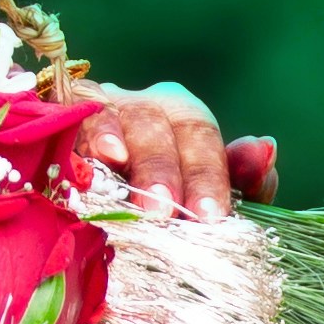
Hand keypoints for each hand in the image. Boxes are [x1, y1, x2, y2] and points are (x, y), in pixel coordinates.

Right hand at [82, 81, 260, 217]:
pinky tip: (95, 155)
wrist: (81, 194)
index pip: (201, 137)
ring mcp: (98, 109)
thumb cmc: (157, 196)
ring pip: (116, 114)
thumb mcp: (202, 193)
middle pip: (159, 125)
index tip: (213, 217)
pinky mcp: (58, 117)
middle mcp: (142, 106)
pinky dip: (86, 132)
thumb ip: (240, 178)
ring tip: (125, 182)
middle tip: (164, 213)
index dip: (208, 175)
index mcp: (182, 119)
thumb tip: (265, 150)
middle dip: (164, 170)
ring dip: (121, 149)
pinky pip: (70, 114)